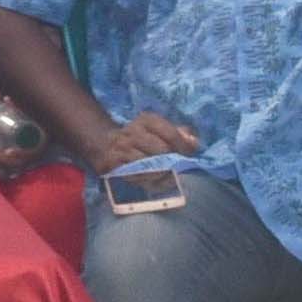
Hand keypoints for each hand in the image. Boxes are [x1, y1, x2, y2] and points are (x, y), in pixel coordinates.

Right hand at [78, 109, 203, 171]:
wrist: (106, 144)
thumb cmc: (142, 138)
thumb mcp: (159, 129)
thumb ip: (179, 134)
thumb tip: (194, 142)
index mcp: (146, 120)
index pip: (170, 133)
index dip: (184, 147)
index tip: (190, 156)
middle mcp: (132, 132)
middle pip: (162, 150)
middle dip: (173, 161)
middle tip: (179, 167)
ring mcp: (122, 149)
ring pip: (150, 166)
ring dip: (163, 173)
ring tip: (169, 175)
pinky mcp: (114, 165)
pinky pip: (139, 177)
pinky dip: (151, 182)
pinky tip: (157, 181)